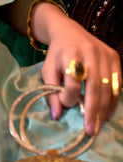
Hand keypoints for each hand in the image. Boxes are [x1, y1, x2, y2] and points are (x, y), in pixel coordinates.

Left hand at [40, 13, 120, 134]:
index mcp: (70, 54)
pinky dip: (114, 99)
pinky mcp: (114, 56)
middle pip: (94, 86)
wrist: (68, 31)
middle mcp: (90, 52)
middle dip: (92, 111)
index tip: (64, 104)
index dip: (68, 97)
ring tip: (98, 125)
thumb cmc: (57, 54)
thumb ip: (50, 92)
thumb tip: (57, 116)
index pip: (72, 82)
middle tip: (90, 130)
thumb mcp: (47, 70)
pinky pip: (118, 82)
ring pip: (108, 86)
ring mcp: (104, 54)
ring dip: (104, 108)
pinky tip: (107, 113)